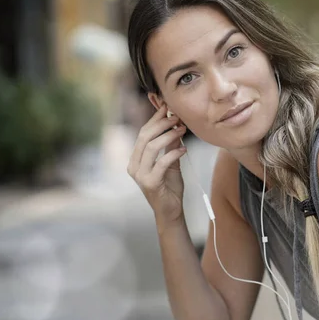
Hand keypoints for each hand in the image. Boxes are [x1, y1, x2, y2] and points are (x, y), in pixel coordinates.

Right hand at [127, 103, 187, 224]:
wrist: (170, 211)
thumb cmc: (169, 187)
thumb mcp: (171, 162)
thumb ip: (171, 145)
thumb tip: (176, 124)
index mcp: (136, 159)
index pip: (143, 133)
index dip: (155, 119)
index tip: (168, 108)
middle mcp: (134, 165)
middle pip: (145, 136)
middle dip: (162, 124)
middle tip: (177, 118)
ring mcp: (140, 175)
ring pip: (151, 147)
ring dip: (169, 136)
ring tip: (182, 130)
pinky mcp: (150, 183)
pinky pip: (161, 162)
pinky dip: (174, 153)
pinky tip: (184, 149)